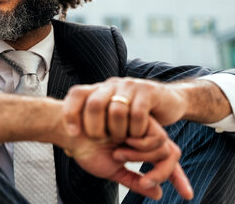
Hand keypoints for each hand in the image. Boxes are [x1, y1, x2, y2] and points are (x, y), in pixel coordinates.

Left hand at [63, 77, 226, 141]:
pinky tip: (135, 136)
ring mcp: (129, 86)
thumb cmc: (134, 117)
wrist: (167, 102)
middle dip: (95, 127)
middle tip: (101, 140)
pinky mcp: (148, 91)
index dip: (70, 113)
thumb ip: (92, 131)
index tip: (72, 134)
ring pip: (117, 110)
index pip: (77, 94)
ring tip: (121, 140)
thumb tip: (67, 149)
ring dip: (118, 131)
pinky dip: (135, 130)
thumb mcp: (110, 121)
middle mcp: (111, 85)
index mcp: (99, 90)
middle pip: (94, 103)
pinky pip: (138, 113)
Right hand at [66, 117, 192, 200]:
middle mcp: (144, 136)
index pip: (166, 160)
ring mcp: (142, 125)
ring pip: (164, 146)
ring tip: (118, 153)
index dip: (177, 177)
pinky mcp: (139, 115)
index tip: (187, 195)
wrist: (70, 130)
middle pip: (171, 153)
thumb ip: (134, 181)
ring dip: (141, 156)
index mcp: (140, 148)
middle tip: (145, 182)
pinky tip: (121, 143)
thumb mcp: (112, 170)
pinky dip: (140, 146)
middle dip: (164, 172)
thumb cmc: (86, 149)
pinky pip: (156, 136)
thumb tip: (158, 194)